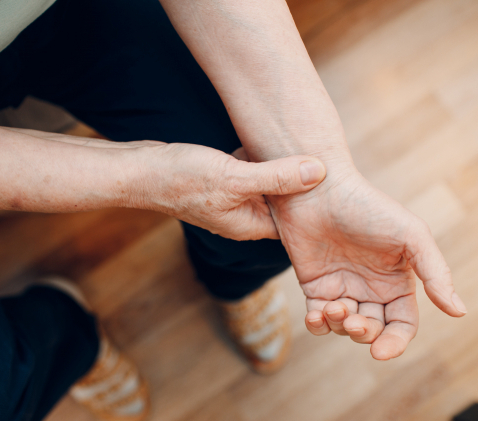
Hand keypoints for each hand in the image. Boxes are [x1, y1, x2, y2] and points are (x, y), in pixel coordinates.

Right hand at [142, 142, 325, 239]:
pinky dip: (259, 156)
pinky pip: (250, 170)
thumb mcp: (234, 177)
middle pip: (282, 202)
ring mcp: (230, 198)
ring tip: (304, 145)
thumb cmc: (181, 179)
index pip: (293, 223)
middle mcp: (242, 215)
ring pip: (267, 183)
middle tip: (325, 159)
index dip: (316, 207)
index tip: (337, 185)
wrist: (139, 171)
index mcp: (249, 225)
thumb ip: (276, 176)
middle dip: (301, 183)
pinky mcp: (221, 180)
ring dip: (280, 166)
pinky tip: (267, 138)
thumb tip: (319, 172)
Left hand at [266, 163, 466, 359]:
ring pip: (344, 327)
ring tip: (334, 308)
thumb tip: (459, 311)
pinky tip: (316, 315)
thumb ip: (435, 272)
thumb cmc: (367, 207)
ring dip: (340, 327)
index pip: (402, 324)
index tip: (381, 352)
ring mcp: (341, 287)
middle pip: (373, 329)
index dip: (395, 342)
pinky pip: (318, 318)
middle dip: (364, 334)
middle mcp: (370, 288)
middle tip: (353, 320)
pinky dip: (317, 325)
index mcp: (396, 280)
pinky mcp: (314, 286)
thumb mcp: (411, 235)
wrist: (318, 189)